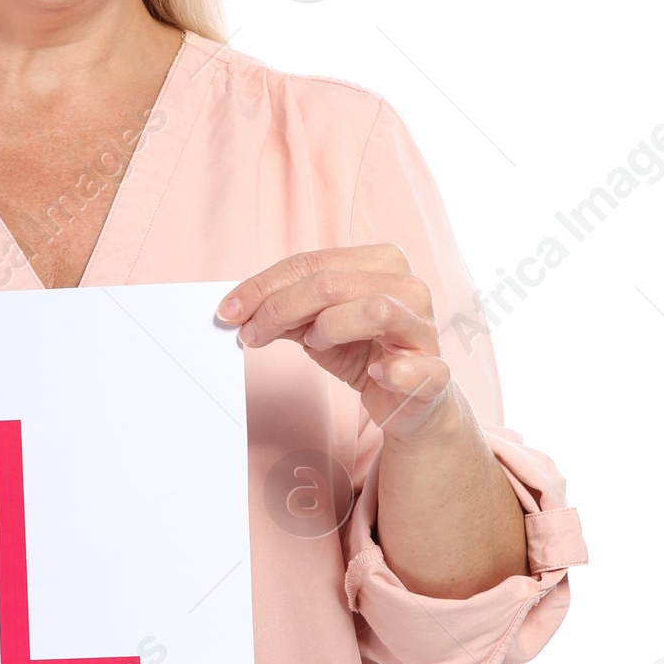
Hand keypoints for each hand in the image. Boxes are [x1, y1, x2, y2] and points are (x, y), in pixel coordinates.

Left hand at [217, 244, 453, 440]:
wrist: (410, 400)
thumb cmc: (363, 352)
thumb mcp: (315, 328)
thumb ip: (284, 313)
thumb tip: (238, 309)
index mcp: (380, 263)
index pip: (312, 263)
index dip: (264, 286)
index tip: (228, 310)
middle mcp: (408, 287)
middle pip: (333, 283)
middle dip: (279, 308)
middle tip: (250, 334)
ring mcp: (425, 328)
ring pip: (374, 309)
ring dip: (331, 328)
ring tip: (315, 345)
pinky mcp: (435, 372)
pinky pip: (418, 367)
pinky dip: (395, 370)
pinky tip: (376, 374)